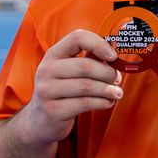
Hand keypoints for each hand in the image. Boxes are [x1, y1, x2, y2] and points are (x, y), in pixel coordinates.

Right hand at [20, 29, 122, 145]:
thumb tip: (115, 57)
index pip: (77, 38)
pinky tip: (108, 102)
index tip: (113, 56)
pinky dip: (102, 102)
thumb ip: (89, 60)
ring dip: (107, 89)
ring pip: (86, 86)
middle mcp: (46, 70)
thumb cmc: (63, 91)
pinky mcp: (53, 110)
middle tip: (117, 79)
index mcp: (53, 54)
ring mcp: (47, 91)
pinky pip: (84, 103)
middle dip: (108, 73)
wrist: (40, 119)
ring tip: (116, 92)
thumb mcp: (69, 71)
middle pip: (85, 66)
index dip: (99, 44)